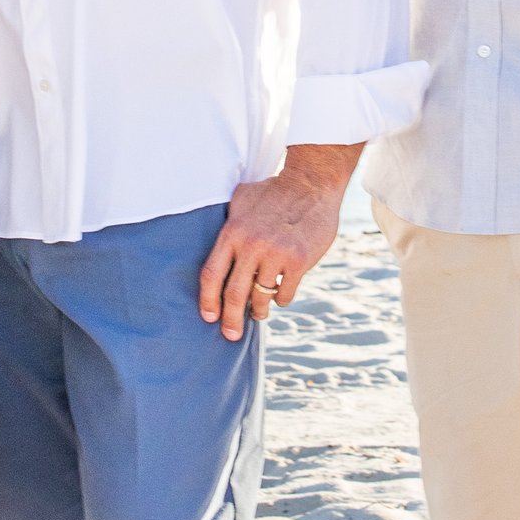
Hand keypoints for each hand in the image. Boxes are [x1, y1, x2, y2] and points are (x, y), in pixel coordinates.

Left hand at [196, 143, 359, 342]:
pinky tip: (280, 294)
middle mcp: (251, 246)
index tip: (208, 317)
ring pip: (261, 297)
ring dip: (259, 310)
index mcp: (232, 232)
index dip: (207, 300)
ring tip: (259, 314)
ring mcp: (275, 255)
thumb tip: (215, 245)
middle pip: (234, 295)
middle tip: (231, 336)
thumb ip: (227, 223)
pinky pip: (284, 294)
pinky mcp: (298, 262)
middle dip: (231, 320)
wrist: (312, 184)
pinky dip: (281, 298)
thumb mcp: (241, 200)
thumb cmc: (273, 191)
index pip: (211, 275)